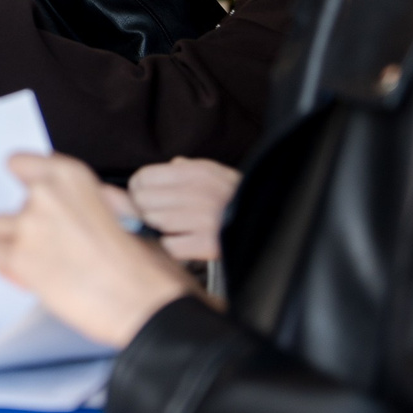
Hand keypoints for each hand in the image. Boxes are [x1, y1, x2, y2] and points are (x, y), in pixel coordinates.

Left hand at [0, 153, 195, 348]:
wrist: (143, 301)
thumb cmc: (142, 264)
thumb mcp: (122, 212)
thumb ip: (90, 199)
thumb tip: (78, 204)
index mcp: (71, 177)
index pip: (21, 163)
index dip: (25, 183)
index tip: (31, 198)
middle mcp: (45, 194)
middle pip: (15, 205)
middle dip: (30, 227)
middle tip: (54, 249)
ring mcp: (28, 224)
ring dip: (15, 245)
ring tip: (44, 265)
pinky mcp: (18, 257)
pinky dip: (9, 267)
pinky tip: (34, 278)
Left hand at [127, 158, 241, 261]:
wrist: (272, 221)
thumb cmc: (238, 198)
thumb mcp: (217, 173)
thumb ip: (190, 167)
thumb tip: (170, 165)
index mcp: (197, 172)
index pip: (144, 177)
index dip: (139, 189)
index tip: (144, 196)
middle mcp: (199, 192)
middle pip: (143, 201)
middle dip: (147, 210)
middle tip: (160, 215)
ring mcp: (203, 219)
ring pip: (154, 223)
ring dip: (160, 229)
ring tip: (175, 228)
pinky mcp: (209, 244)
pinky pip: (169, 246)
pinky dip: (172, 247)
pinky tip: (183, 242)